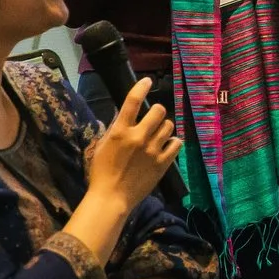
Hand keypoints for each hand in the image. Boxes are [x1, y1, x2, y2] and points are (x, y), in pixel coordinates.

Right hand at [87, 79, 179, 211]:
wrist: (111, 197)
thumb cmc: (101, 172)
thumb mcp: (102, 145)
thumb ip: (114, 128)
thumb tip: (123, 113)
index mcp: (120, 131)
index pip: (132, 101)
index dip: (141, 87)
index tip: (148, 80)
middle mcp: (139, 137)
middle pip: (159, 111)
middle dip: (156, 112)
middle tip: (152, 119)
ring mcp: (153, 150)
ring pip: (169, 126)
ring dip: (164, 128)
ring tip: (158, 135)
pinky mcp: (163, 163)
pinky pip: (177, 143)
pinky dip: (173, 142)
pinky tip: (167, 145)